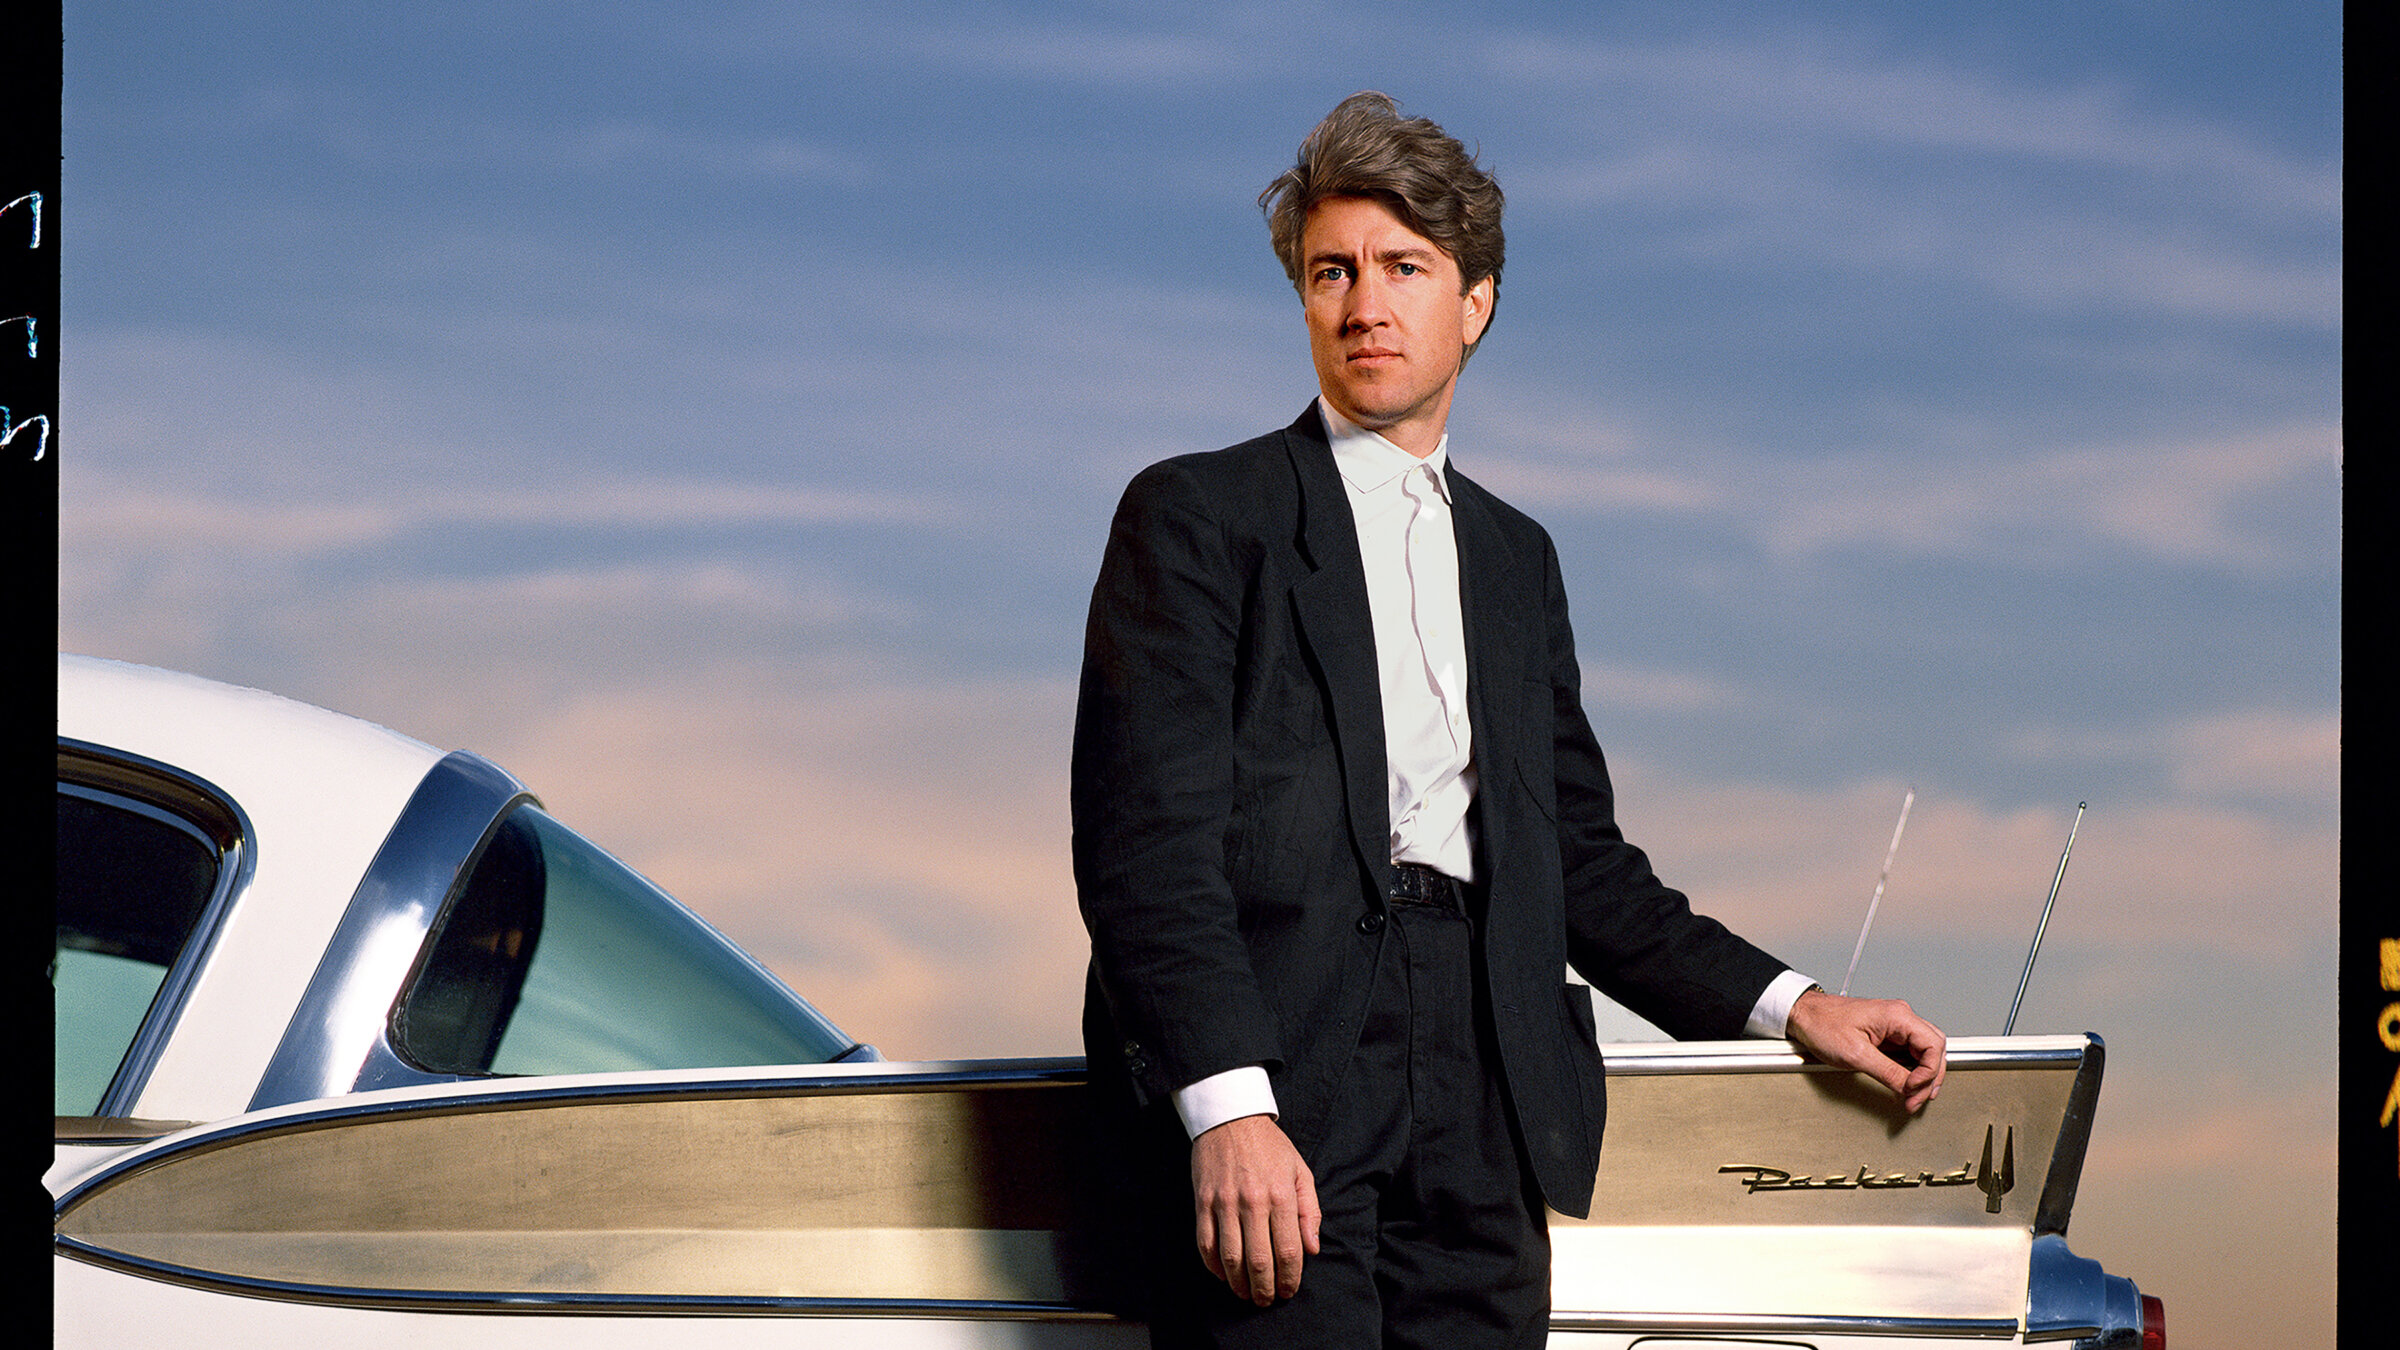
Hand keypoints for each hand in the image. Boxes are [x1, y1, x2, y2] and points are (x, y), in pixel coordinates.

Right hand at [1189, 1113, 1321, 1305]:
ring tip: (1245, 1294)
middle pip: (1259, 1261)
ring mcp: (1224, 1203)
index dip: (1290, 1278)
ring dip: (1238, 1284)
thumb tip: (1313, 1248)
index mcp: (1281, 1195)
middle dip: (1265, 1288)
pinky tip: (1223, 1274)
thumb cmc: (1270, 1146)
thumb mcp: (1301, 1171)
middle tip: (1267, 1300)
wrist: (1231, 1117)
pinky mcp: (1202, 1201)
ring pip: (1231, 1258)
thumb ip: (1310, 1211)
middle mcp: (1253, 1202)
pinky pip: (1205, 1243)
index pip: (1288, 1251)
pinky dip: (1213, 1265)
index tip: (1289, 1290)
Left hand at [1785, 987, 1946, 1112]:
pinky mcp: (1887, 1035)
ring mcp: (1895, 1026)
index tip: (1913, 1088)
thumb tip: (1908, 1088)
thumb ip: (1888, 1072)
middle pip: (1935, 1049)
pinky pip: (1910, 1053)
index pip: (1933, 1045)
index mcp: (1897, 1016)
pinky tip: (1906, 1086)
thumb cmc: (1822, 1024)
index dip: (1928, 1072)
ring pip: (1925, 1052)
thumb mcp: (1855, 1054)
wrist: (1803, 1016)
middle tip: (1916, 1099)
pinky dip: (1912, 1071)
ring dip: (1923, 1076)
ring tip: (1913, 1097)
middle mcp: (1900, 1017)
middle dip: (1930, 1078)